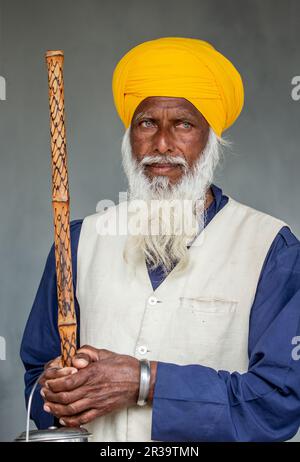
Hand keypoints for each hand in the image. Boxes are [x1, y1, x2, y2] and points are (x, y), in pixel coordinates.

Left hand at [40, 346, 157, 426]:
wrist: (141, 381)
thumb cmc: (125, 367)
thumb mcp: (105, 353)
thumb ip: (88, 352)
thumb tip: (75, 355)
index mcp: (93, 373)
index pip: (67, 381)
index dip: (54, 383)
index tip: (49, 381)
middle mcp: (93, 389)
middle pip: (65, 396)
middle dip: (51, 396)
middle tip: (44, 393)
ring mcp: (97, 401)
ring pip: (71, 409)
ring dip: (56, 409)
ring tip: (48, 406)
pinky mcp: (101, 410)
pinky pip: (82, 419)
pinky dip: (70, 421)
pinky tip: (63, 419)